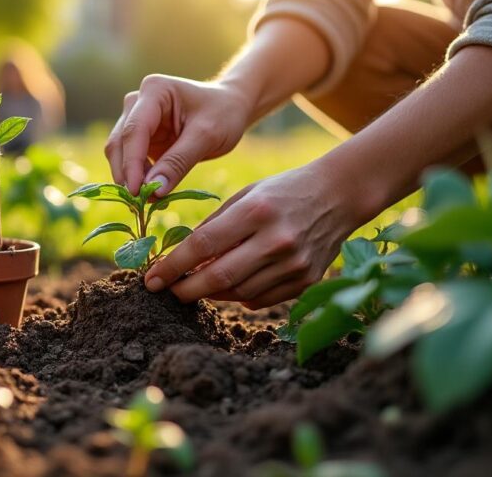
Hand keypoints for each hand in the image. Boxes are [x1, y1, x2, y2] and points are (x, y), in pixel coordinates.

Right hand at [106, 75, 250, 196]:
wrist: (230, 107)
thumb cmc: (223, 113)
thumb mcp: (207, 136)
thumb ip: (179, 162)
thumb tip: (153, 191)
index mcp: (154, 91)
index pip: (134, 131)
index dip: (132, 163)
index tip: (136, 192)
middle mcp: (137, 102)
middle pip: (120, 142)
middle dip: (127, 173)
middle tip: (139, 203)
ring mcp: (135, 119)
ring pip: (119, 153)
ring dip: (129, 178)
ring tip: (148, 200)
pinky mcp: (140, 137)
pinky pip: (130, 161)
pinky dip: (137, 178)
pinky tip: (151, 193)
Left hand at [143, 163, 364, 308]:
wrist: (339, 195)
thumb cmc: (282, 191)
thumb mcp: (245, 196)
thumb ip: (214, 227)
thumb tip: (181, 259)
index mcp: (256, 211)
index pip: (203, 245)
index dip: (172, 265)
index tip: (151, 278)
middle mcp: (276, 240)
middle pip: (219, 277)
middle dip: (185, 289)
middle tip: (167, 292)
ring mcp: (294, 264)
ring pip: (238, 293)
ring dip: (211, 294)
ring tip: (196, 286)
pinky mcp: (306, 280)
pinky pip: (261, 299)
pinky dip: (239, 296)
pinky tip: (231, 285)